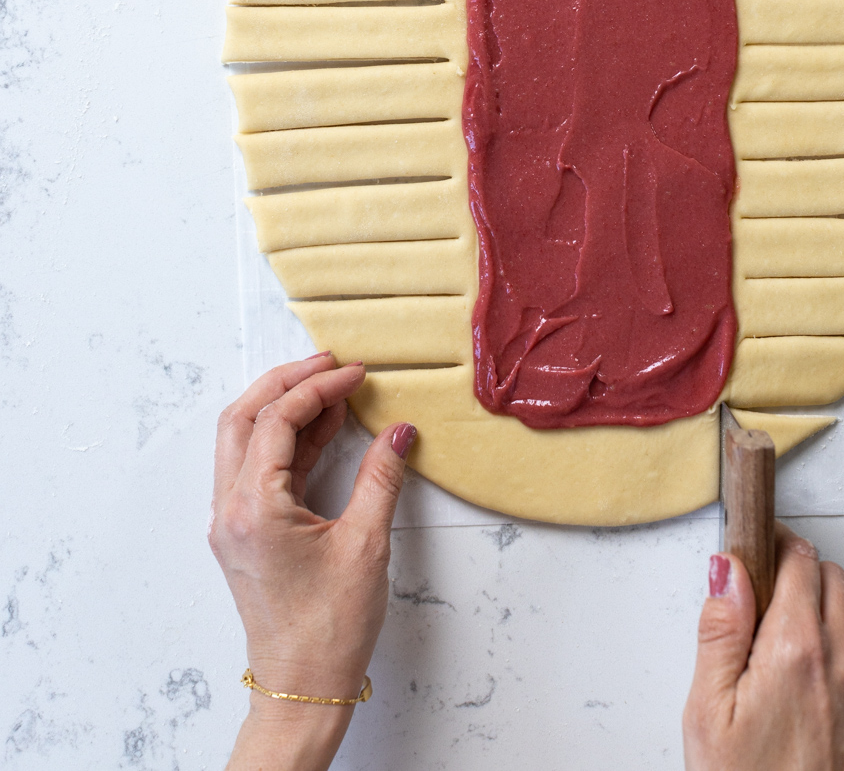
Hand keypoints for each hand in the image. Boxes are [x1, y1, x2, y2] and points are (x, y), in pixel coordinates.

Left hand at [210, 352, 415, 770]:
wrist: (302, 691)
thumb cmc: (328, 630)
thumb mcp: (365, 546)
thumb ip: (381, 478)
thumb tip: (400, 432)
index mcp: (252, 508)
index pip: (278, 419)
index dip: (318, 387)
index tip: (355, 373)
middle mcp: (230, 509)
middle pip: (243, 417)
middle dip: (286, 382)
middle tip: (330, 364)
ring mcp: (232, 522)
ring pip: (243, 440)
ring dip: (283, 408)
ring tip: (332, 392)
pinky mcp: (244, 534)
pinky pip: (256, 468)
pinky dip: (286, 442)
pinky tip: (323, 431)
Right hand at [683, 523, 843, 770]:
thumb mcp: (707, 711)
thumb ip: (719, 629)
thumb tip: (728, 569)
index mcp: (796, 650)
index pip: (799, 557)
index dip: (773, 543)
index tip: (753, 549)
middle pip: (832, 578)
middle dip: (797, 575)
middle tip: (758, 604)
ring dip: (817, 621)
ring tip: (773, 665)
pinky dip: (836, 665)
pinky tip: (801, 700)